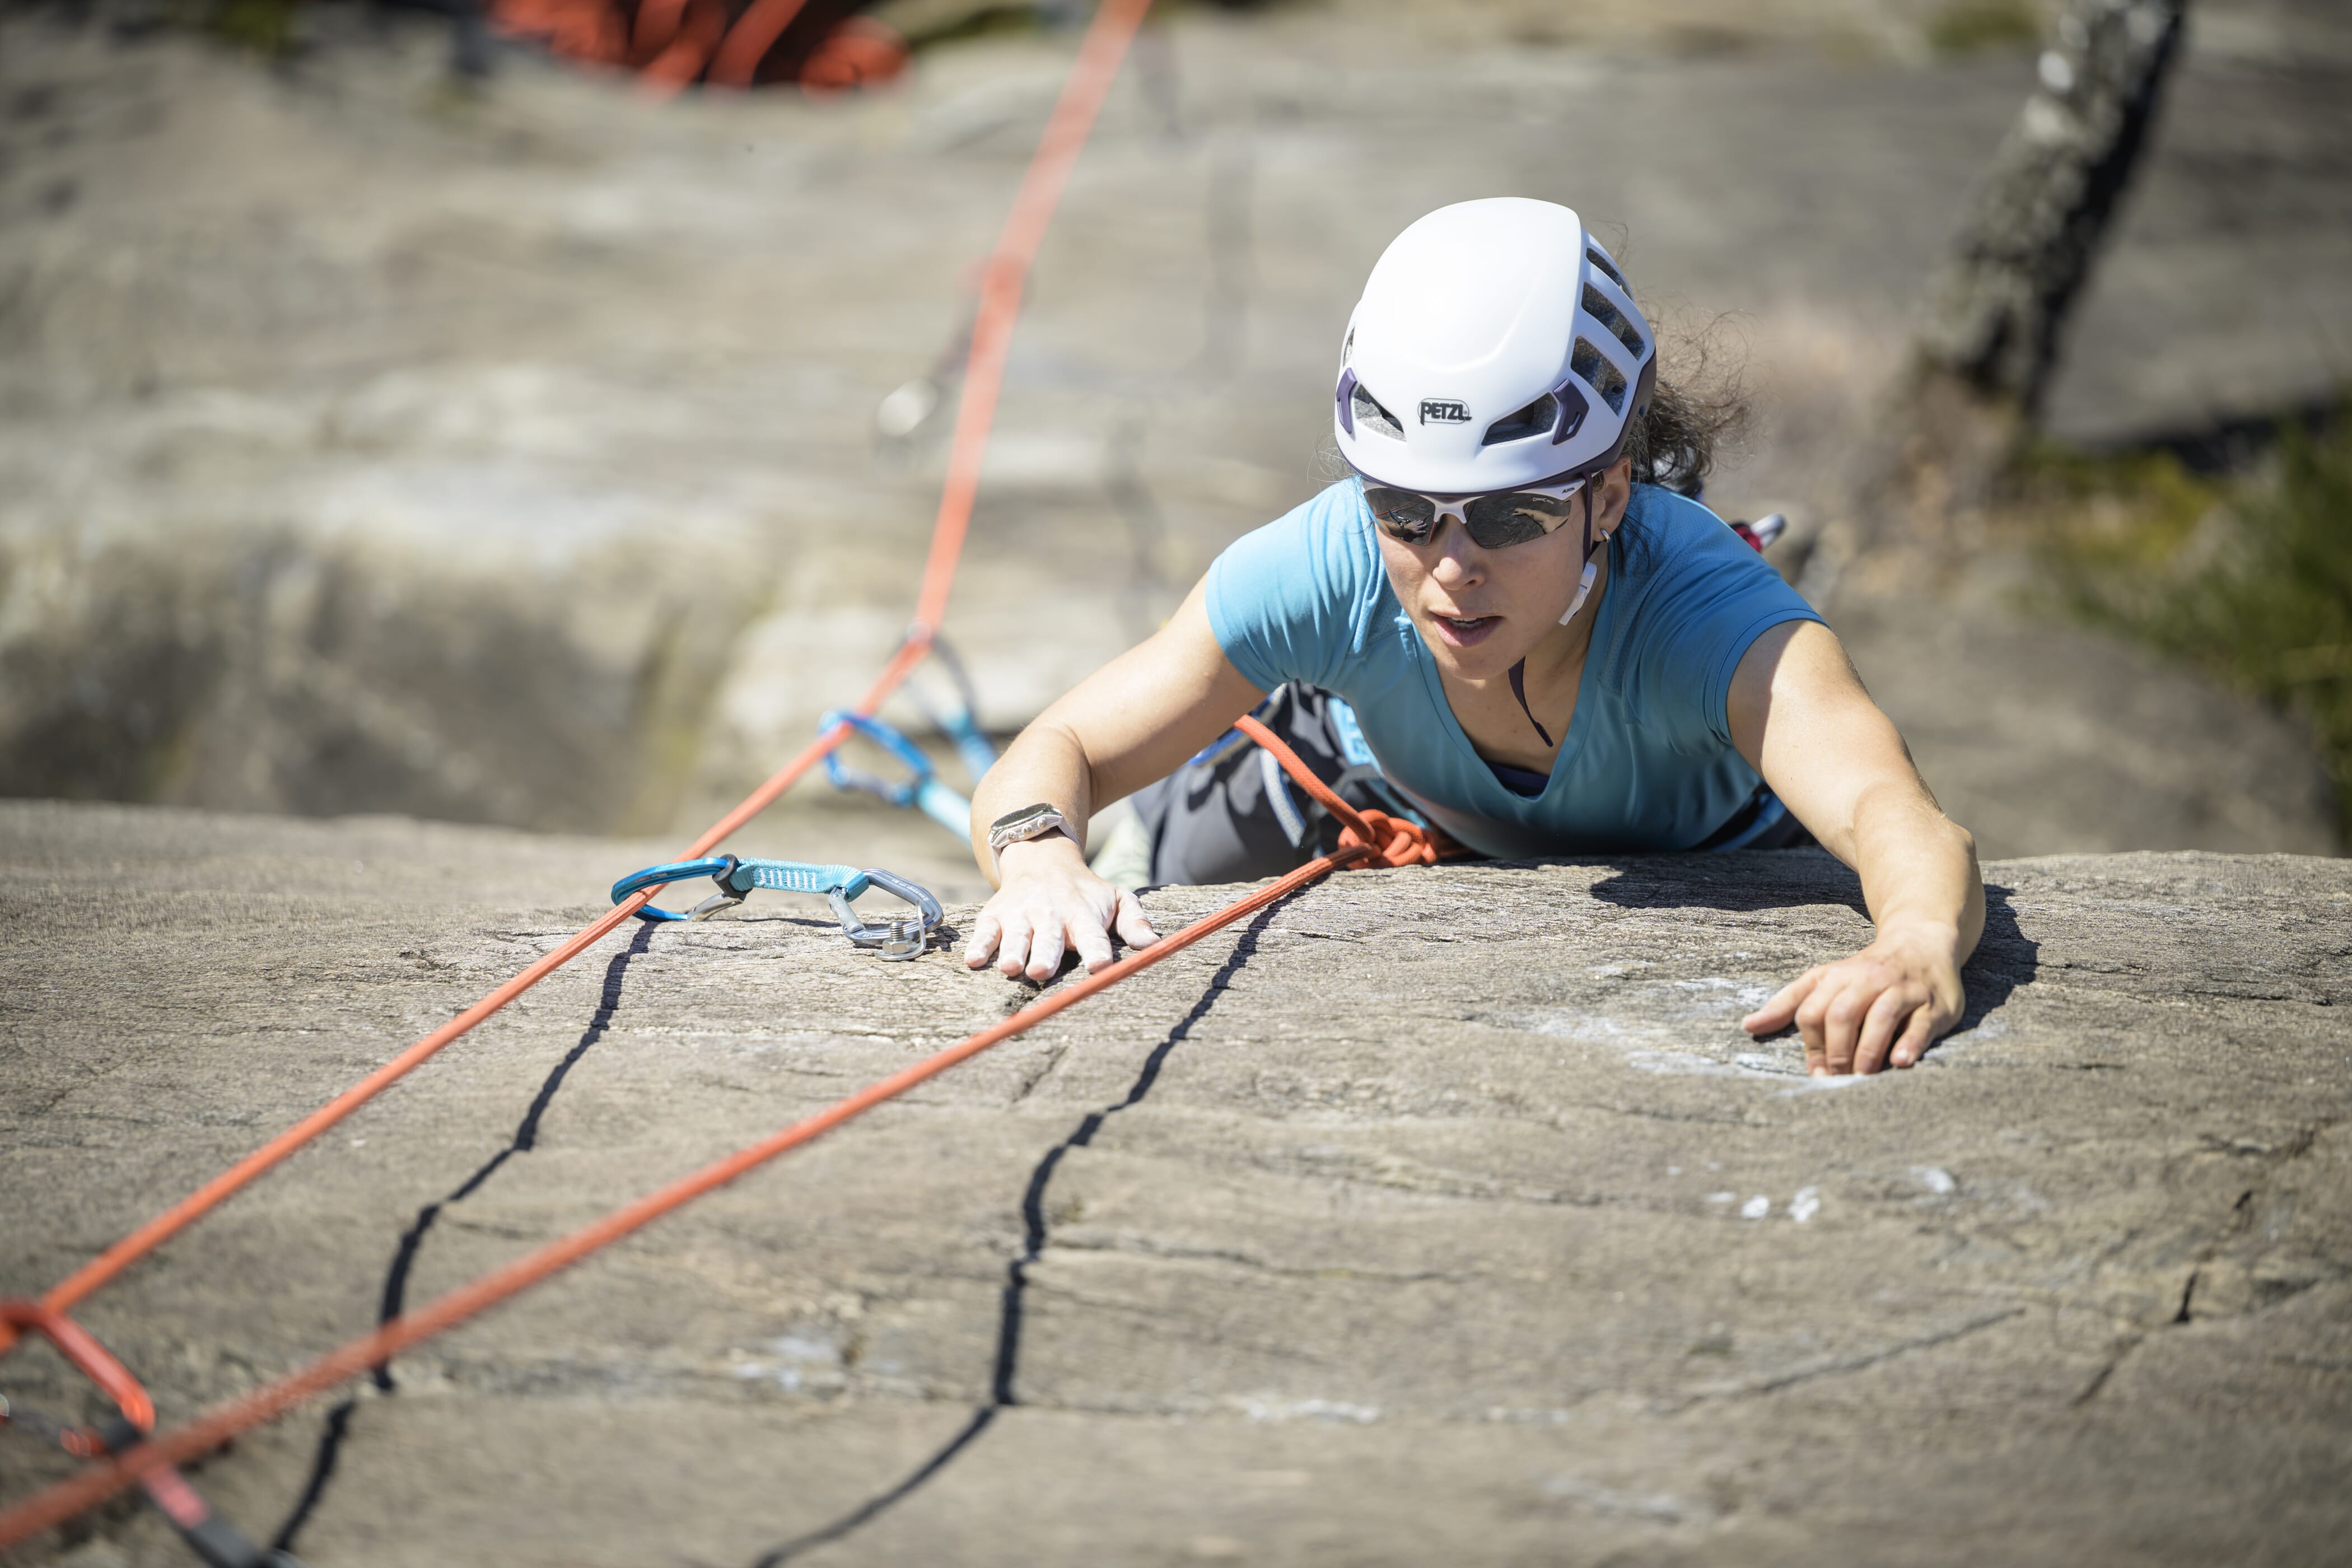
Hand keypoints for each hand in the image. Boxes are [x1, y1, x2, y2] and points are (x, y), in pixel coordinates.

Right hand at [964, 834, 1158, 981]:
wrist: (1043, 859)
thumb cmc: (1085, 892)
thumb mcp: (1116, 898)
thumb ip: (1135, 921)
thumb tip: (1154, 945)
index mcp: (1083, 914)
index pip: (1092, 934)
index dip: (1096, 950)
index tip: (1100, 966)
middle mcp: (1051, 914)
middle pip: (1048, 937)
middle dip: (1045, 954)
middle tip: (1042, 971)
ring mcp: (1021, 914)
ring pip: (1016, 936)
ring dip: (1012, 951)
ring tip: (1010, 968)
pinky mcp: (996, 916)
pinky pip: (985, 931)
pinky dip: (979, 945)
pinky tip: (973, 961)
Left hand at [1740, 921, 1966, 1075]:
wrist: (1923, 942)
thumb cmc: (1867, 972)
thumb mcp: (1825, 980)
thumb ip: (1789, 1003)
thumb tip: (1748, 1025)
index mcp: (1837, 977)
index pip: (1812, 1011)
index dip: (1810, 1045)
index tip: (1816, 1073)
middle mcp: (1868, 980)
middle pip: (1841, 1014)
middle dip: (1835, 1051)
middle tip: (1837, 1080)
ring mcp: (1902, 990)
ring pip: (1880, 1017)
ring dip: (1867, 1051)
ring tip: (1861, 1078)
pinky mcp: (1933, 1004)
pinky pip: (1920, 1024)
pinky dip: (1910, 1043)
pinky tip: (1899, 1062)